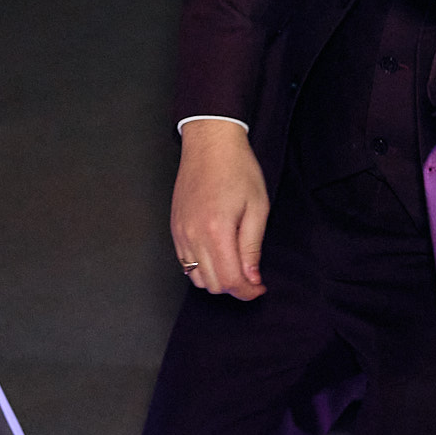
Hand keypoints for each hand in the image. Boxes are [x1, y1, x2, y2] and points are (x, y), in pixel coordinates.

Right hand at [170, 119, 268, 300]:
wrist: (210, 143)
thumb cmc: (237, 168)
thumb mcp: (257, 208)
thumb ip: (252, 248)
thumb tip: (252, 279)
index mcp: (216, 231)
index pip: (230, 281)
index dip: (248, 291)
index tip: (260, 287)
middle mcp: (193, 235)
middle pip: (212, 284)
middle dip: (235, 287)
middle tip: (251, 276)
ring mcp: (180, 232)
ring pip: (196, 277)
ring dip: (217, 279)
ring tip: (234, 264)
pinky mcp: (175, 227)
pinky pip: (184, 262)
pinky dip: (201, 267)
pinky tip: (217, 254)